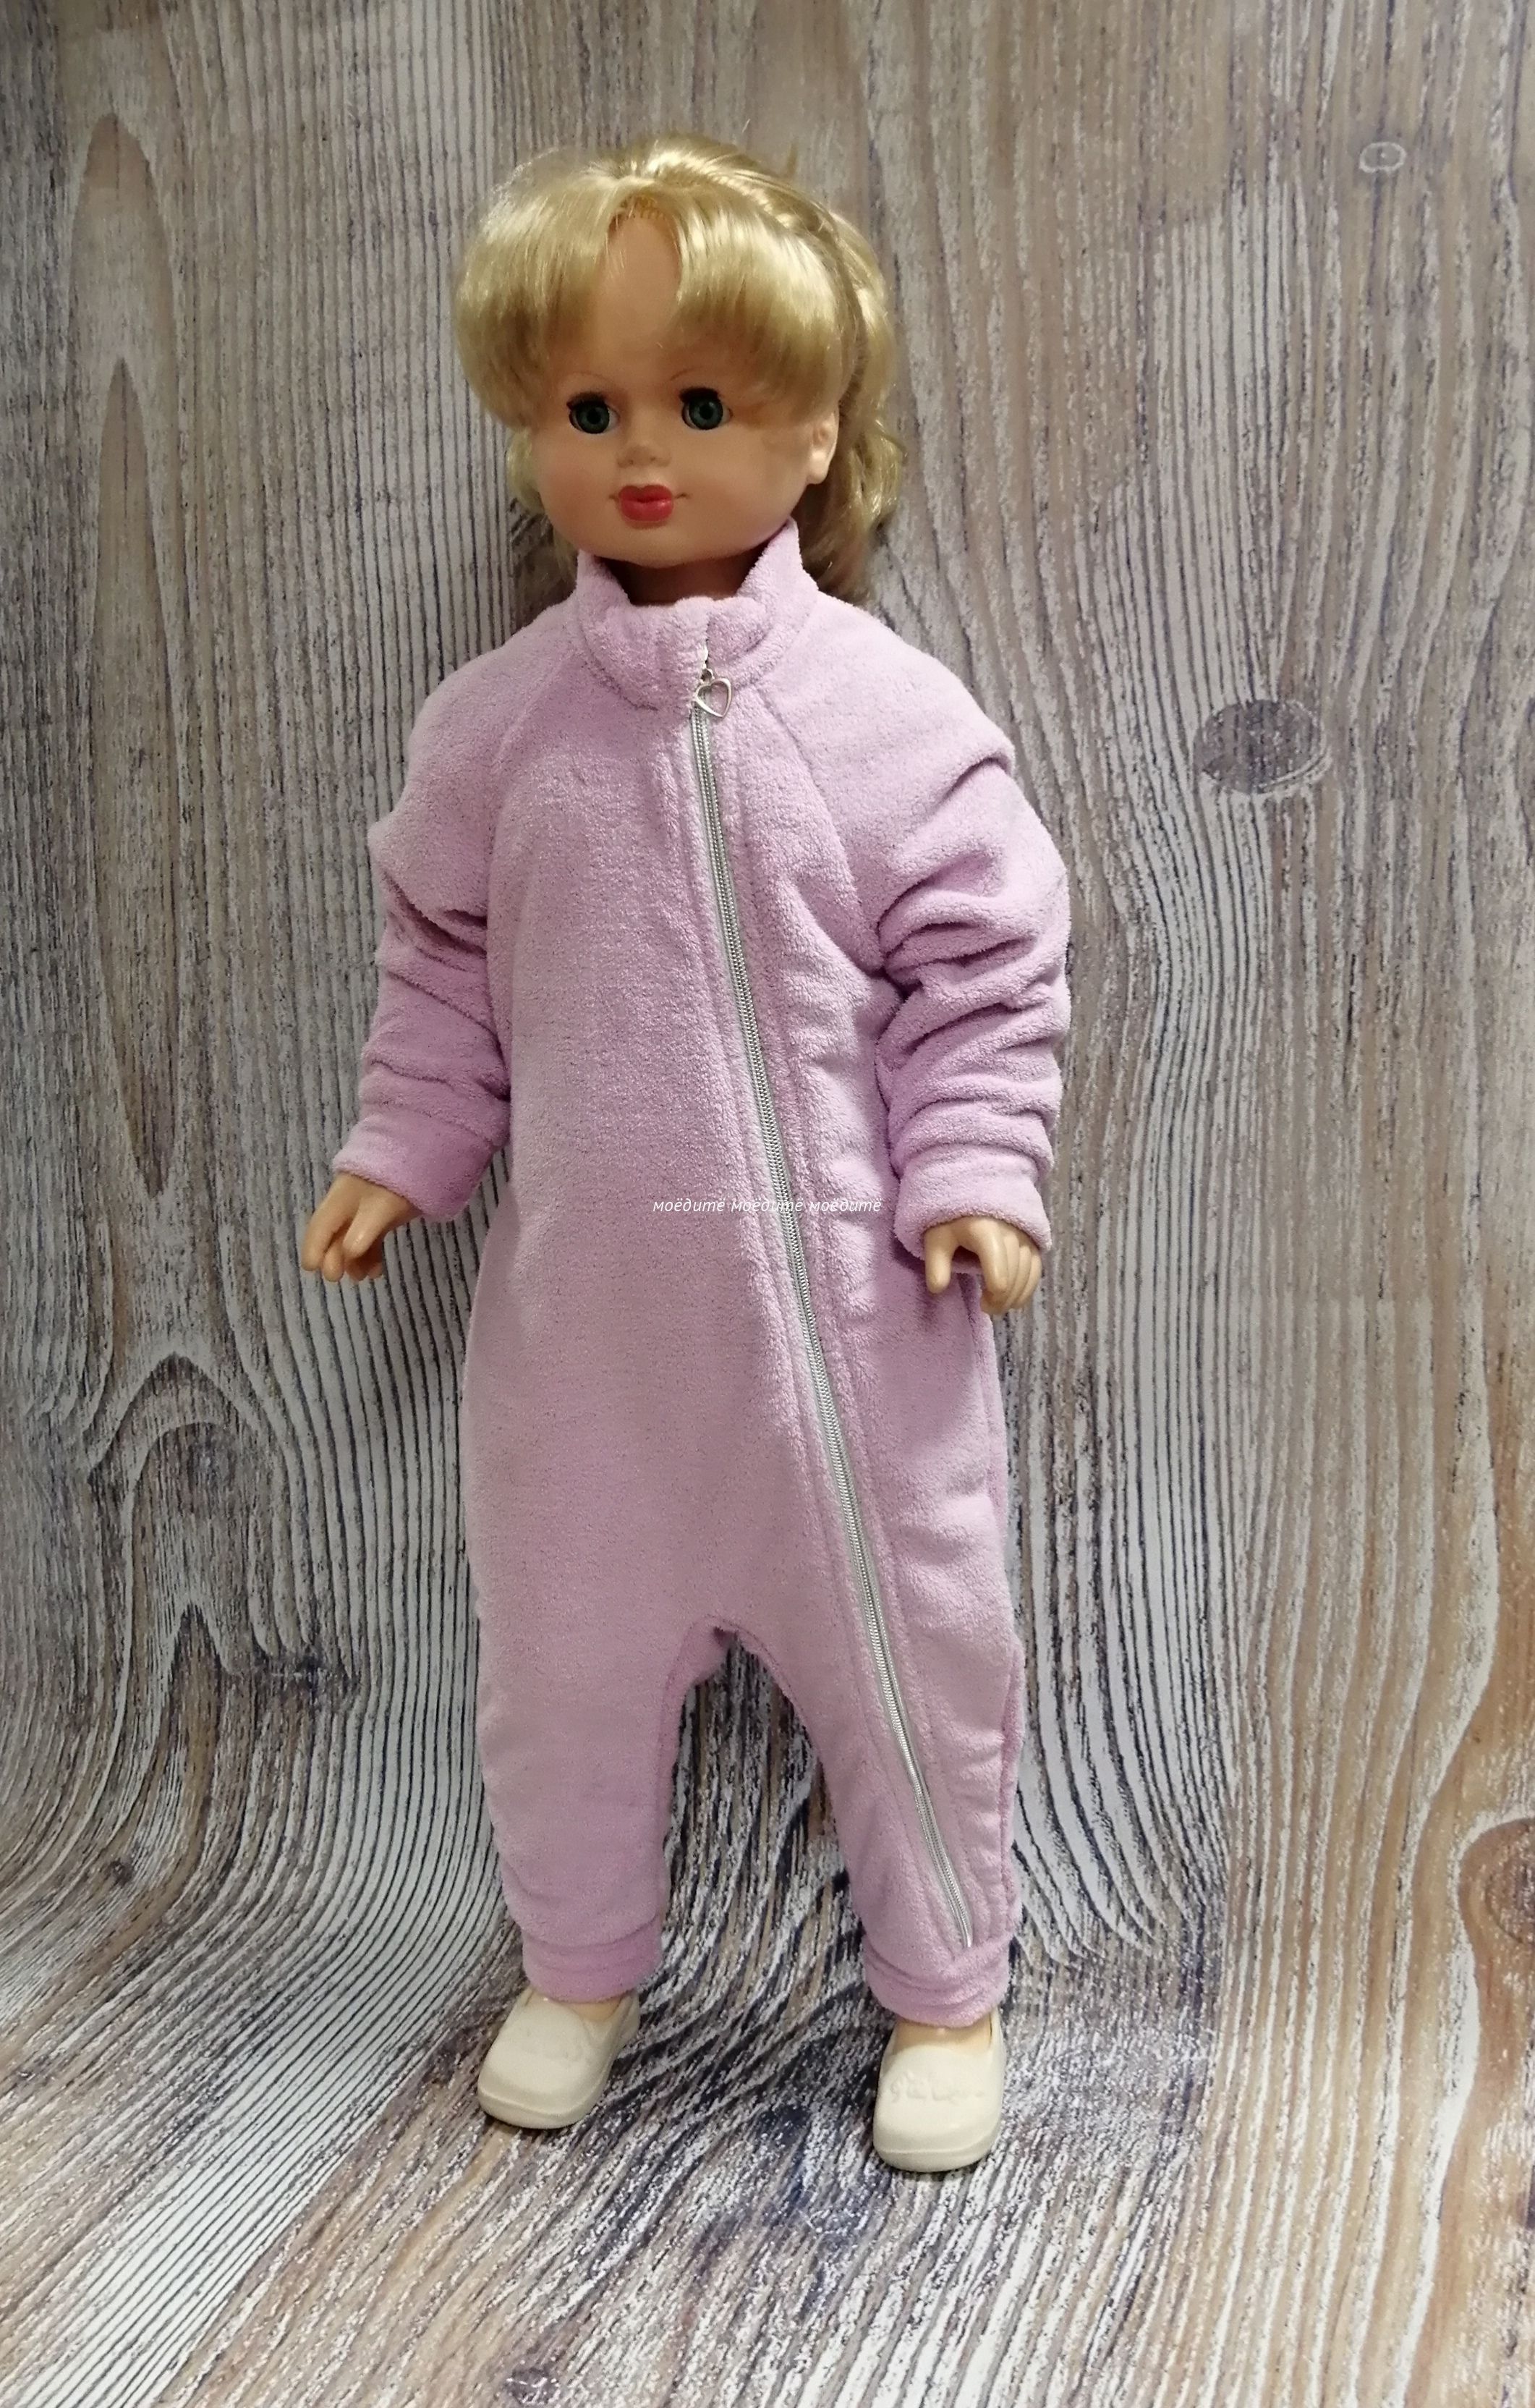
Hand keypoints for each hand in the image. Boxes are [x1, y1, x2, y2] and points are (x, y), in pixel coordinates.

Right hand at [300, 1174, 418, 1282]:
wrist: (421, 1156)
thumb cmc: (395, 1183)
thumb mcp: (380, 1207)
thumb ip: (364, 1231)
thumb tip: (348, 1254)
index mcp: (340, 1200)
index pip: (320, 1227)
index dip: (313, 1247)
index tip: (312, 1269)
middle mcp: (348, 1206)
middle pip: (333, 1235)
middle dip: (333, 1258)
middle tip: (338, 1278)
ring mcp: (365, 1210)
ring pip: (352, 1239)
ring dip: (354, 1260)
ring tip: (364, 1277)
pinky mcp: (382, 1214)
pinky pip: (370, 1239)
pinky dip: (370, 1255)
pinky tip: (376, 1270)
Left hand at [922, 1216, 1040, 1315]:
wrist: (974, 1192)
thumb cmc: (952, 1219)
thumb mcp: (937, 1238)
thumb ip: (936, 1264)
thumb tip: (937, 1289)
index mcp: (984, 1230)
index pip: (999, 1271)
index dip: (995, 1294)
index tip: (982, 1304)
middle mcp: (1010, 1232)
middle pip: (1014, 1275)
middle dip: (1003, 1299)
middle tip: (987, 1308)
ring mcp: (1024, 1235)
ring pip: (1027, 1273)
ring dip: (1016, 1296)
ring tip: (998, 1306)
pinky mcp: (1031, 1240)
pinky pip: (1036, 1268)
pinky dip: (1028, 1288)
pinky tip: (1015, 1300)